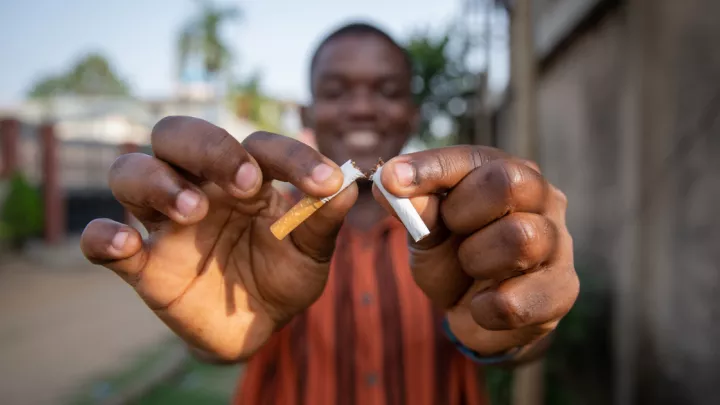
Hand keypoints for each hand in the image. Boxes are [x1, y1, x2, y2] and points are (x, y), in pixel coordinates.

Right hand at [80, 116, 356, 360]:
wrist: (256, 325)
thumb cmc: (283, 275)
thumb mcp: (311, 252)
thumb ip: (323, 221)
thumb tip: (349, 186)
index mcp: (244, 176)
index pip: (257, 145)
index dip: (291, 157)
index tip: (324, 182)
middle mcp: (199, 186)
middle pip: (176, 135)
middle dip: (208, 148)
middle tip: (245, 184)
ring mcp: (165, 221)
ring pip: (130, 172)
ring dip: (158, 182)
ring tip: (194, 210)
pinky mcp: (142, 263)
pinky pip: (101, 240)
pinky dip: (104, 236)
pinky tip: (127, 243)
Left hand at [373, 145, 578, 356]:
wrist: (478, 313)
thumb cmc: (455, 258)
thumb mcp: (428, 233)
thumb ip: (416, 210)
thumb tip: (390, 182)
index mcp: (506, 171)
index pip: (471, 159)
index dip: (429, 168)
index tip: (390, 179)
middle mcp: (542, 198)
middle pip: (509, 183)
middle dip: (462, 212)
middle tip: (451, 230)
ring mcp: (558, 242)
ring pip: (520, 238)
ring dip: (476, 260)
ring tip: (471, 268)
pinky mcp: (562, 290)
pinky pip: (516, 300)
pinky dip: (485, 308)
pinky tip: (482, 304)